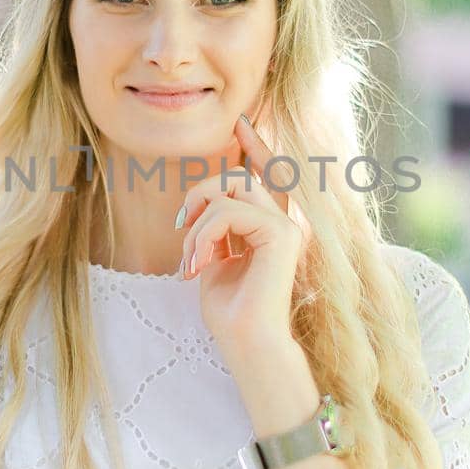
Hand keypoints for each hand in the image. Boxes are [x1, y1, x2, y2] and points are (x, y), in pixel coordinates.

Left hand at [177, 114, 305, 358]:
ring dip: (198, 223)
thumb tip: (204, 204)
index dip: (257, 147)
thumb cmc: (231, 314)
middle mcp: (286, 224)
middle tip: (181, 229)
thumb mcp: (216, 262)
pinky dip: (203, 235)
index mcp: (272, 229)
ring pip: (232, 190)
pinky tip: (197, 265)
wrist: (248, 345)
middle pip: (240, 178)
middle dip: (202, 193)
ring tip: (190, 261)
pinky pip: (229, 211)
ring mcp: (288, 228)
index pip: (268, 177)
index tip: (241, 123)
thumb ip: (218, 230)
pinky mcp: (282, 236)